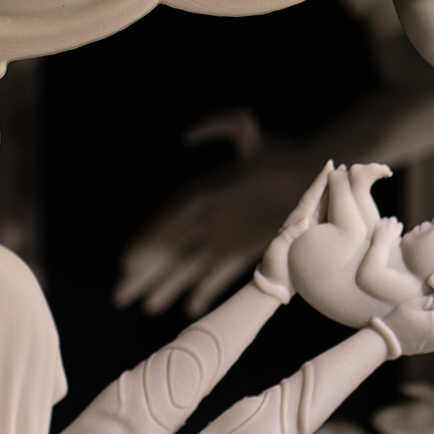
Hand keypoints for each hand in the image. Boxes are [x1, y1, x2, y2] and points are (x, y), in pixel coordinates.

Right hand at [116, 147, 315, 316]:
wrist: (314, 176)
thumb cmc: (283, 155)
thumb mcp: (250, 134)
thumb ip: (222, 125)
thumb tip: (187, 136)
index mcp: (205, 193)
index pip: (169, 221)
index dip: (148, 242)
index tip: (127, 263)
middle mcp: (208, 217)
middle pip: (170, 250)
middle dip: (145, 274)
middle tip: (119, 297)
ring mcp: (224, 235)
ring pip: (189, 266)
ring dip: (168, 287)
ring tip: (146, 308)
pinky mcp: (243, 249)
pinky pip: (219, 273)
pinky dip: (205, 290)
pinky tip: (189, 308)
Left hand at [252, 162, 336, 303]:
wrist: (273, 284)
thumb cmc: (273, 268)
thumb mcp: (277, 251)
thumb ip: (289, 235)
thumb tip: (305, 221)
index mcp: (295, 221)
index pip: (311, 196)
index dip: (320, 181)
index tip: (330, 165)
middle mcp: (303, 222)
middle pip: (321, 198)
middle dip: (332, 183)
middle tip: (345, 168)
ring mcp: (309, 231)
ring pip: (327, 208)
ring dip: (337, 195)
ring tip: (350, 183)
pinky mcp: (314, 240)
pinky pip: (329, 223)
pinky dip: (338, 213)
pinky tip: (348, 211)